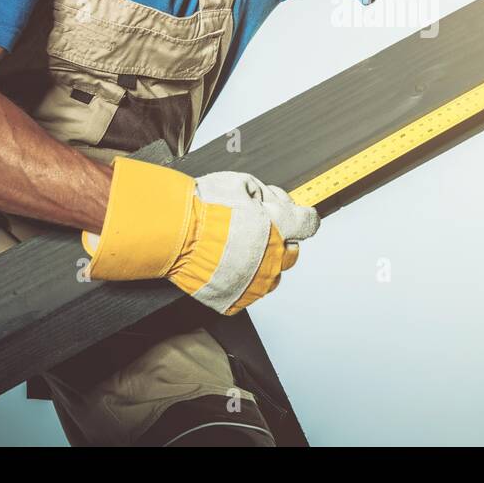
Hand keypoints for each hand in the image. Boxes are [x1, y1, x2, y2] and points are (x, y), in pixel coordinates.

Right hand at [82, 160, 318, 314]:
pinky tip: (228, 266)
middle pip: (293, 252)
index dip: (301, 217)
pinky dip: (243, 281)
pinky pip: (249, 292)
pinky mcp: (236, 300)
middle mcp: (274, 258)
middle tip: (257, 230)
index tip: (293, 217)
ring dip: (263, 263)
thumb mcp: (242, 183)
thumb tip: (276, 203)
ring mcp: (256, 282)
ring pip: (273, 275)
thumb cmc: (205, 205)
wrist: (174, 232)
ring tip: (239, 250)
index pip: (309, 223)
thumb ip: (268, 196)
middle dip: (281, 240)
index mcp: (280, 227)